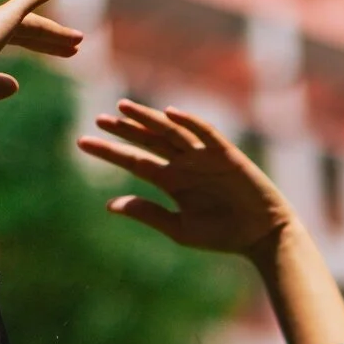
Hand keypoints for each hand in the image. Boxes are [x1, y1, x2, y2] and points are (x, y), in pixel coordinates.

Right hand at [0, 0, 83, 113]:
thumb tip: (16, 84)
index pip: (10, 38)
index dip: (37, 45)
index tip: (59, 55)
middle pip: (24, 28)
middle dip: (48, 39)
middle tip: (75, 47)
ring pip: (31, 22)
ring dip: (55, 32)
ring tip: (79, 41)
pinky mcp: (2, 16)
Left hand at [76, 101, 292, 257]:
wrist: (262, 236)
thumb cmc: (222, 235)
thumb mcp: (179, 228)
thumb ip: (147, 213)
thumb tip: (109, 205)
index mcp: (171, 182)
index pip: (134, 161)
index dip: (110, 151)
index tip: (82, 142)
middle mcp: (184, 164)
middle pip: (148, 141)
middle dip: (125, 129)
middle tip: (98, 119)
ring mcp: (204, 156)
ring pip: (171, 132)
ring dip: (148, 119)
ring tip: (123, 107)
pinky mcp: (226, 154)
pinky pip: (205, 133)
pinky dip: (189, 122)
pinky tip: (169, 114)